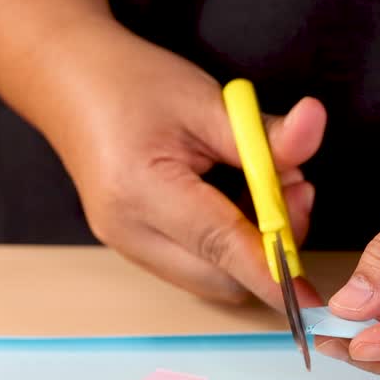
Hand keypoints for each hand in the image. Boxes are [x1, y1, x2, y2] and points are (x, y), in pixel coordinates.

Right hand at [47, 27, 325, 306]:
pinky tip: (235, 200)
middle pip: (222, 278)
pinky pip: (197, 267)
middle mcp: (130, 232)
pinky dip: (228, 247)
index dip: (272, 273)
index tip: (312, 298)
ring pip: (212, 279)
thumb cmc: (129, 83)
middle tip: (294, 190)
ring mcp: (128, 246)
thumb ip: (262, 132)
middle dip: (271, 249)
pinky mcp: (135, 247)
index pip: (221, 245)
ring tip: (264, 185)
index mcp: (141, 190)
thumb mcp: (204, 99)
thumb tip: (313, 130)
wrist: (66, 81)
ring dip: (251, 248)